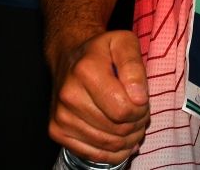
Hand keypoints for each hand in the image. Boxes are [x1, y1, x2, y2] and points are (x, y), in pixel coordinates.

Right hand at [50, 30, 149, 163]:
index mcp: (86, 71)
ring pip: (108, 145)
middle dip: (137, 124)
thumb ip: (134, 67)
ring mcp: (60, 116)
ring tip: (131, 123)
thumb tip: (139, 98)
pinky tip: (121, 139)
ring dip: (128, 139)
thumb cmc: (101, 51)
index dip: (141, 110)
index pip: (123, 109)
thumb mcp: (124, 43)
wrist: (69, 57)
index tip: (142, 100)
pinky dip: (113, 152)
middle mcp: (69, 95)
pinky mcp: (57, 131)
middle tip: (140, 113)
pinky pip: (93, 155)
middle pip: (117, 129)